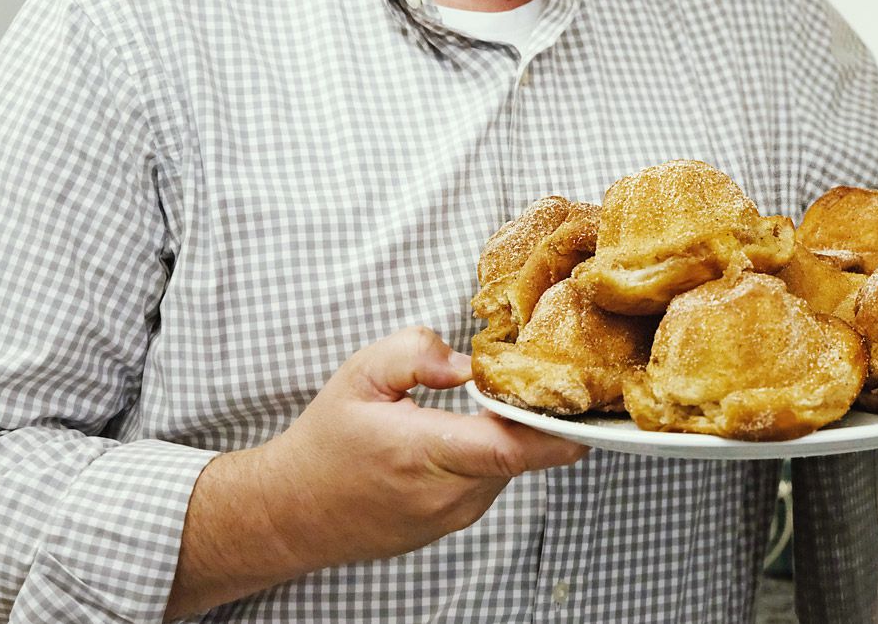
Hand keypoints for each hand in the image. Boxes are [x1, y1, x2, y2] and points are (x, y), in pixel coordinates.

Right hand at [168, 328, 585, 616]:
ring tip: (501, 397)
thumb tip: (466, 360)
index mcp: (423, 453)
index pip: (508, 449)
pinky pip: (494, 481)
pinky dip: (496, 453)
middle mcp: (446, 494)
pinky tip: (476, 427)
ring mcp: (453, 516)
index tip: (583, 400)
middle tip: (548, 374)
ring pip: (512, 467)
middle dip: (541, 416)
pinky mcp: (455, 523)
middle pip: (522, 454)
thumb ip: (414, 353)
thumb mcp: (359, 375)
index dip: (555, 428)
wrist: (294, 512)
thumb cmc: (326, 441)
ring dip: (514, 433)